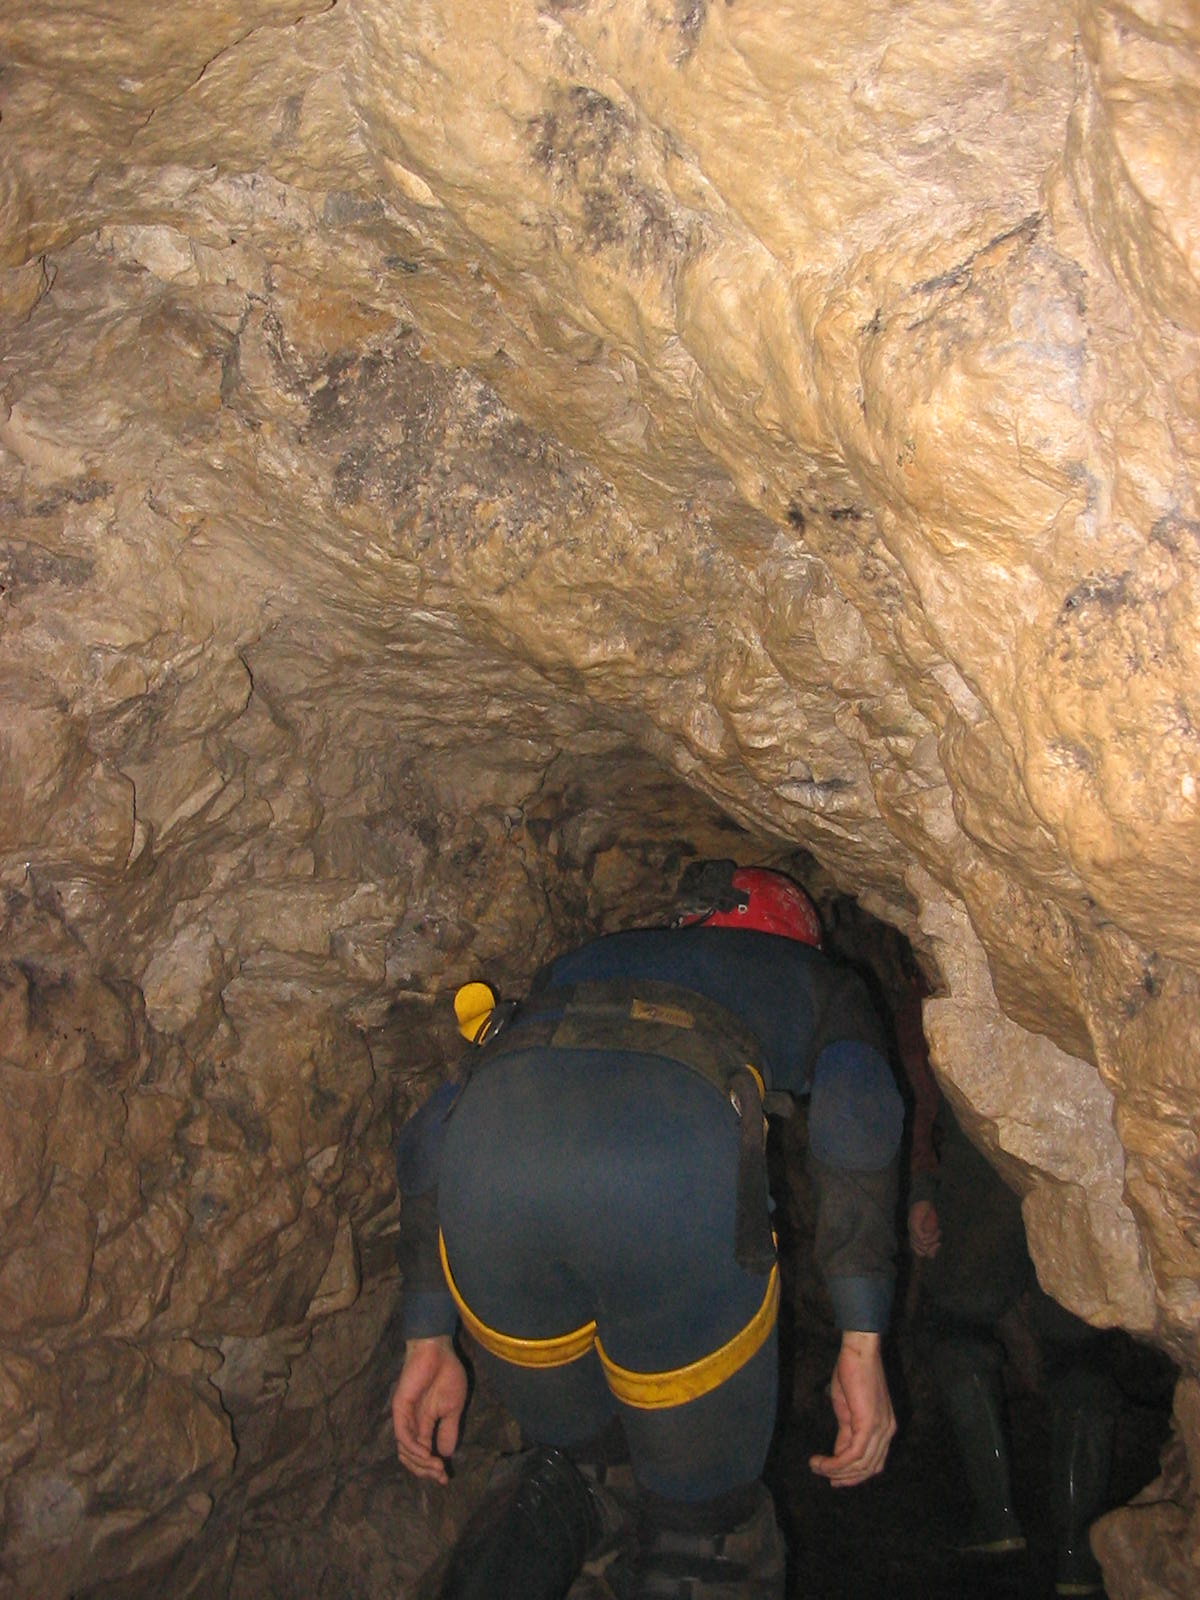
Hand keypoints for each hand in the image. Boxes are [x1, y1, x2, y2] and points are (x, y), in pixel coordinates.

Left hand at [392, 1335, 468, 1483]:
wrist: (438, 1350)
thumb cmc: (446, 1374)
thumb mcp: (453, 1408)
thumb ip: (448, 1431)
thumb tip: (446, 1454)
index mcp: (423, 1425)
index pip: (423, 1454)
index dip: (432, 1469)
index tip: (446, 1477)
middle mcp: (411, 1425)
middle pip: (412, 1458)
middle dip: (426, 1470)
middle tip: (441, 1474)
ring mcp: (404, 1418)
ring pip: (405, 1451)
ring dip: (420, 1463)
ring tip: (436, 1465)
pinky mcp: (400, 1409)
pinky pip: (402, 1436)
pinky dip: (413, 1449)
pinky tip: (427, 1453)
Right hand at [809, 1330, 895, 1486]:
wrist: (859, 1351)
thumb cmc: (852, 1373)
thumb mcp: (847, 1409)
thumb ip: (846, 1433)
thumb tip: (838, 1453)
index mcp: (884, 1428)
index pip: (873, 1462)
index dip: (854, 1474)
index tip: (834, 1478)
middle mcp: (887, 1433)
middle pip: (868, 1468)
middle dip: (846, 1478)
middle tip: (825, 1477)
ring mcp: (880, 1429)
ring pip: (860, 1465)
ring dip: (836, 1471)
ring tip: (817, 1467)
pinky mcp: (869, 1425)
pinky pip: (853, 1454)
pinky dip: (836, 1462)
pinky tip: (822, 1462)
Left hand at [908, 1200, 941, 1257]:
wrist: (922, 1200)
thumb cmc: (927, 1212)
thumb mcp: (931, 1227)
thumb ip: (932, 1237)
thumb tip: (936, 1248)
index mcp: (915, 1237)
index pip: (919, 1253)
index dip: (930, 1253)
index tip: (939, 1244)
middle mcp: (912, 1236)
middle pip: (920, 1252)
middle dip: (931, 1250)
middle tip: (939, 1243)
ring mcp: (912, 1231)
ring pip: (923, 1245)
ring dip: (934, 1240)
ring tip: (939, 1232)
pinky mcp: (914, 1227)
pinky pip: (923, 1238)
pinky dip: (931, 1236)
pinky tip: (937, 1230)